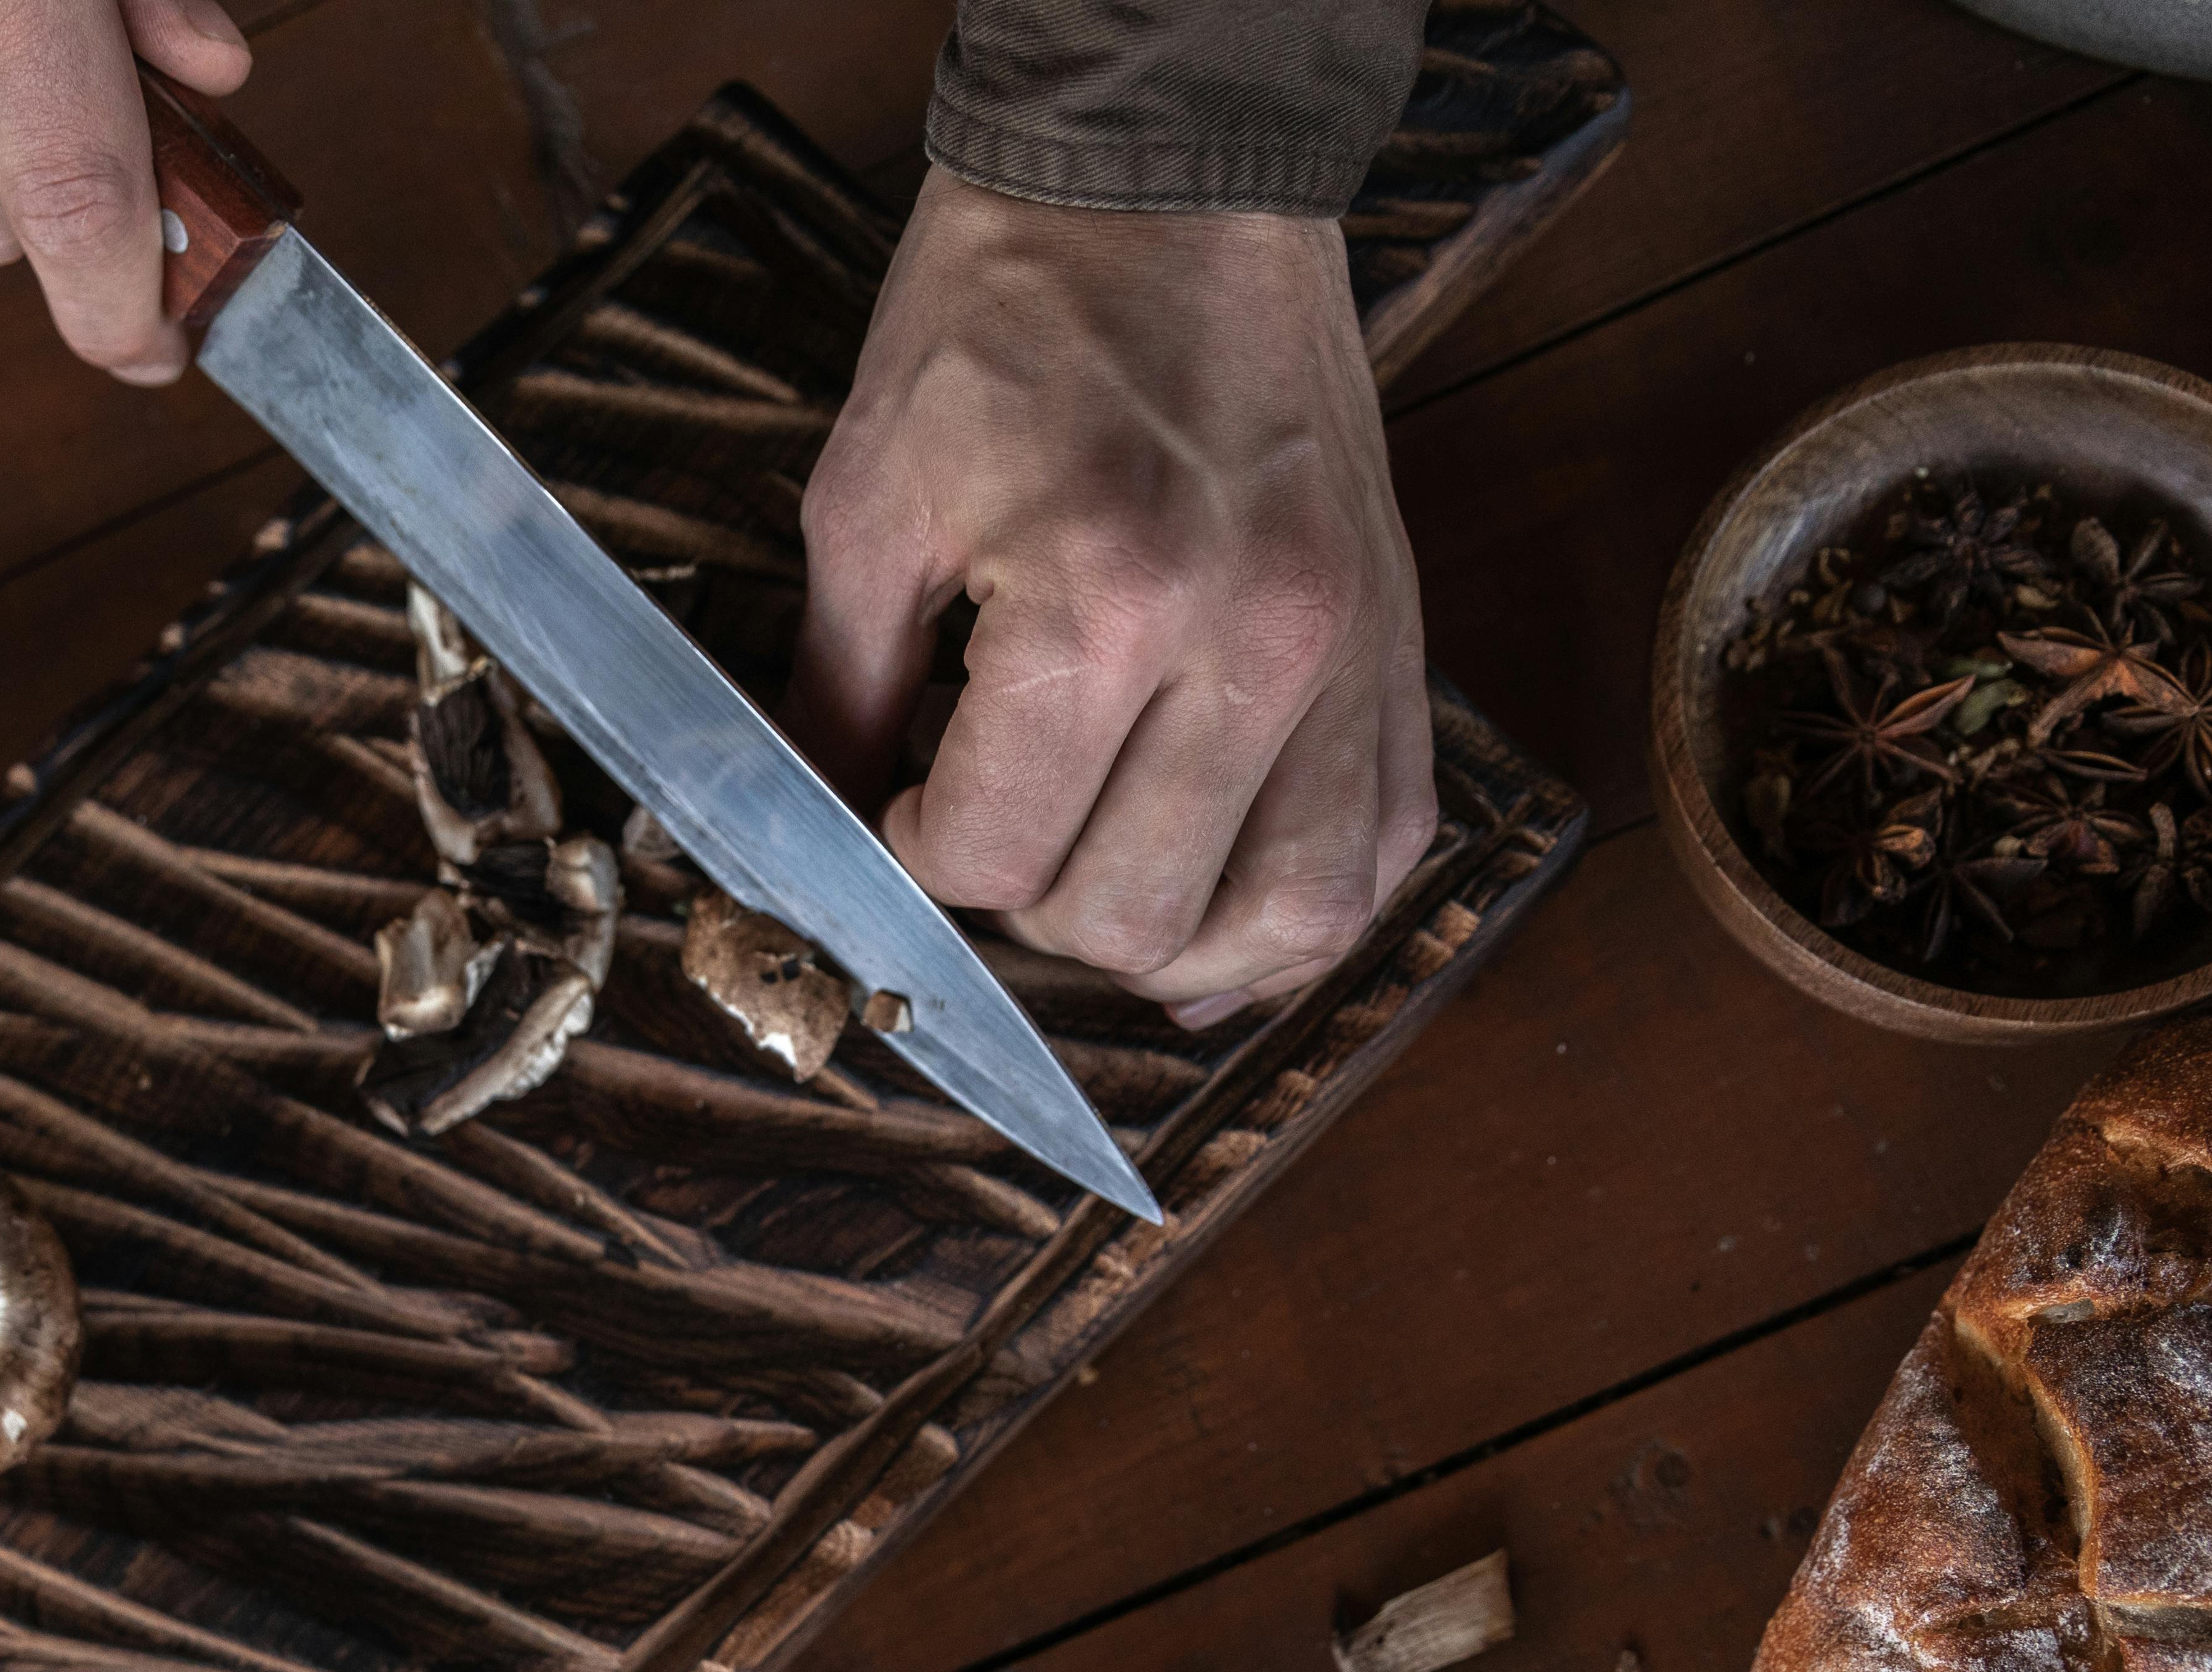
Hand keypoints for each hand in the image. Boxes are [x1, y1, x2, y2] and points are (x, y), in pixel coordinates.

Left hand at [787, 176, 1432, 1025]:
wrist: (1165, 189)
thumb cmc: (1008, 318)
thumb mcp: (870, 500)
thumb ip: (837, 693)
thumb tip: (811, 833)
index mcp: (1103, 597)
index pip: (994, 855)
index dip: (916, 857)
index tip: (900, 805)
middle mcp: (1251, 641)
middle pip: (1129, 911)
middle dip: (1029, 900)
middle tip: (991, 821)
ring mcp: (1348, 648)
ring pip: (1286, 919)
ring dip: (1173, 942)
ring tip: (1100, 885)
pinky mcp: (1401, 643)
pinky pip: (1385, 847)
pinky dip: (1301, 912)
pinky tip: (1218, 911)